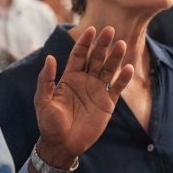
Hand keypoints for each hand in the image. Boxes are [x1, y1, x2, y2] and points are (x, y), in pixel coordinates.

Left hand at [33, 27, 133, 161]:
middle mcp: (84, 81)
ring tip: (122, 44)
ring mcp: (97, 91)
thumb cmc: (49, 122)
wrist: (62, 143)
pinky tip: (129, 68)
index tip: (91, 29)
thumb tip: (50, 58)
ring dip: (115, 57)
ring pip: (108, 70)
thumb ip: (46, 79)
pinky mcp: (107, 103)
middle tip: (110, 30)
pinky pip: (117, 88)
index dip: (85, 42)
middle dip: (102, 45)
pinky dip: (123, 78)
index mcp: (69, 77)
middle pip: (95, 58)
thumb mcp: (43, 100)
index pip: (79, 55)